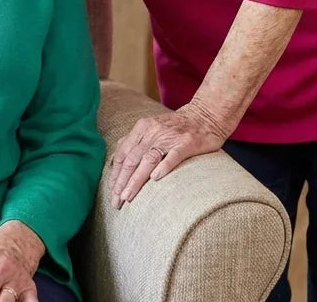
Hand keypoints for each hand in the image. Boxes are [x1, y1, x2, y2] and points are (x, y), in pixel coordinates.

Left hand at [109, 104, 227, 208]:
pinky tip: (155, 179)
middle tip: (116, 201)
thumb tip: (114, 162)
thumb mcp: (151, 128)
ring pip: (148, 160)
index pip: (122, 153)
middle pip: (132, 159)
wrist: (205, 115)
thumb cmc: (175, 127)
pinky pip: (173, 156)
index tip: (111, 192)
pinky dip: (163, 167)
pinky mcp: (187, 143)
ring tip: (128, 196)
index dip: (115, 174)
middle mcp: (153, 131)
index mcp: (142, 128)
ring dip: (136, 180)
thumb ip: (134, 142)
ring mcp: (170, 137)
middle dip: (121, 182)